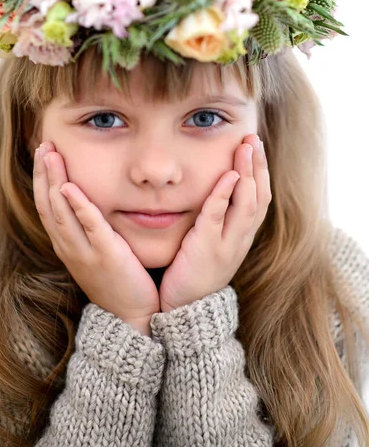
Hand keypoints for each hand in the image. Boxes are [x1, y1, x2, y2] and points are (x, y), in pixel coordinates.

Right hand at [33, 142, 159, 326]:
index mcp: (67, 244)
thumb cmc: (116, 282)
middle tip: (43, 144)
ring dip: (54, 180)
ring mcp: (84, 251)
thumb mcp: (95, 253)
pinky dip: (78, 205)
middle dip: (44, 172)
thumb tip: (87, 205)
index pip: (47, 206)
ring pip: (61, 210)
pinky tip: (70, 187)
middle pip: (48, 203)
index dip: (42, 178)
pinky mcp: (105, 254)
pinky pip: (89, 225)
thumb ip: (88, 230)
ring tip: (51, 154)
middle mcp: (69, 246)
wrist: (130, 316)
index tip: (43, 153)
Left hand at [158, 134, 271, 311]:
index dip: (261, 171)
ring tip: (245, 147)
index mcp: (242, 237)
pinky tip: (228, 176)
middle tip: (253, 137)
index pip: (260, 198)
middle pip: (259, 196)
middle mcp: (240, 240)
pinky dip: (225, 195)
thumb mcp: (212, 244)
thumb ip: (217, 219)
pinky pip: (218, 217)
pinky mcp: (206, 250)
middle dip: (258, 165)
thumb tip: (217, 189)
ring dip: (248, 173)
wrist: (185, 309)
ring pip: (247, 204)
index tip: (256, 145)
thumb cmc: (194, 272)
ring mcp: (227, 245)